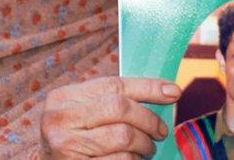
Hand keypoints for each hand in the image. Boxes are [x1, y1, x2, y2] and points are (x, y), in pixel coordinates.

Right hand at [41, 76, 180, 158]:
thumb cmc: (73, 137)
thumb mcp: (83, 113)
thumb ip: (112, 100)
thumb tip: (166, 92)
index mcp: (63, 98)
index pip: (114, 86)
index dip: (148, 87)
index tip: (173, 92)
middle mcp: (60, 120)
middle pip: (121, 109)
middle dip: (149, 120)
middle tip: (160, 132)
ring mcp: (65, 147)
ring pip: (124, 138)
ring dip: (144, 145)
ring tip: (146, 149)